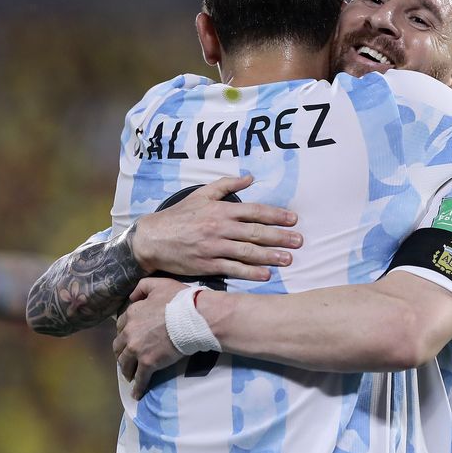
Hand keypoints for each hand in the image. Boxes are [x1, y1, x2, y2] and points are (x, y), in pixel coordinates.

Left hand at [113, 277, 188, 398]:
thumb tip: (132, 296)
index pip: (121, 326)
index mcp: (131, 314)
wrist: (194, 317)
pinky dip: (138, 388)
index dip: (125, 333)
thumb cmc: (180, 300)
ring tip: (130, 375)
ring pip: (125, 363)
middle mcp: (130, 332)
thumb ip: (142, 287)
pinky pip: (140, 379)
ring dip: (126, 370)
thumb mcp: (159, 285)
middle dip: (121, 353)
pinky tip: (137, 394)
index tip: (128, 338)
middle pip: (118, 347)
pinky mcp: (148, 364)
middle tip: (127, 358)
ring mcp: (137, 349)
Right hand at [131, 174, 301, 280]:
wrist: (152, 239)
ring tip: (288, 259)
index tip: (293, 219)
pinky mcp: (207, 265)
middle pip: (255, 232)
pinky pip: (233, 269)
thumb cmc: (178, 216)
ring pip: (247, 251)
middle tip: (299, 241)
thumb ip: (226, 185)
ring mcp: (214, 247)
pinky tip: (266, 275)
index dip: (276, 215)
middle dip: (280, 237)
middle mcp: (219, 228)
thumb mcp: (201, 194)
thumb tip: (250, 177)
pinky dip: (250, 272)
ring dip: (270, 256)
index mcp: (220, 209)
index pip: (254, 211)